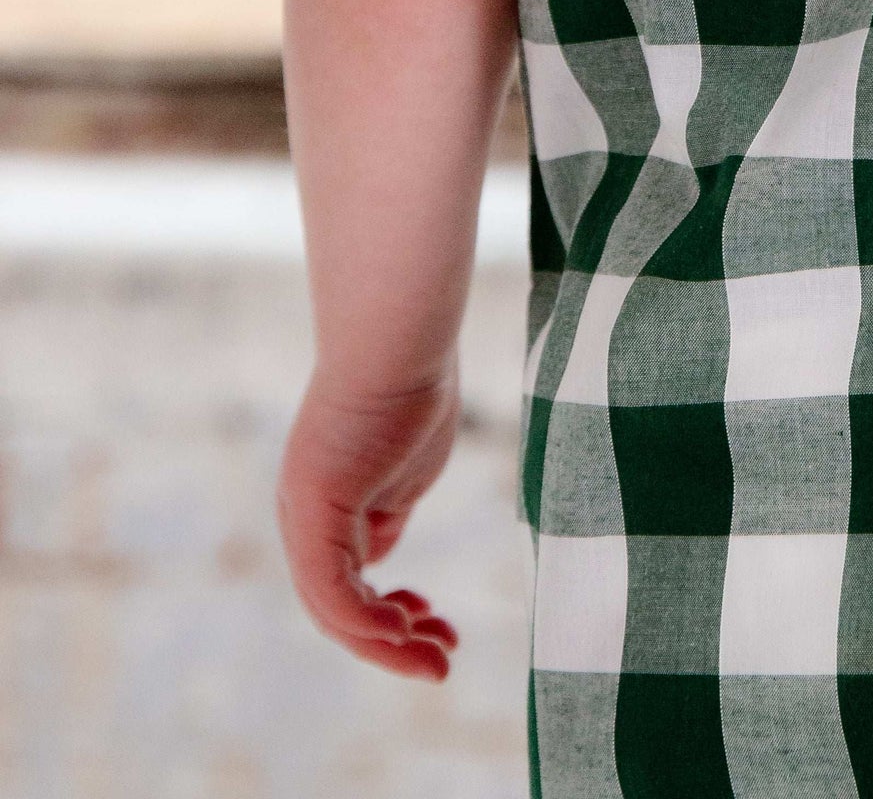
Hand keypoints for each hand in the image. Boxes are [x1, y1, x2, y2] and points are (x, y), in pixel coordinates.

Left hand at [278, 369, 462, 678]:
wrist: (401, 335)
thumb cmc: (414, 387)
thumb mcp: (408, 468)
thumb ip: (390, 511)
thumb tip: (379, 555)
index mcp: (328, 504)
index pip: (348, 580)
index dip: (391, 614)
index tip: (436, 621)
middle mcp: (304, 514)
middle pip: (338, 605)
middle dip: (391, 641)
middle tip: (441, 662)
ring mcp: (304, 512)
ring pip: (334, 609)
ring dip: (386, 644)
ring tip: (438, 662)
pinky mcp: (313, 508)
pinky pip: (334, 590)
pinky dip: (369, 621)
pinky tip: (410, 629)